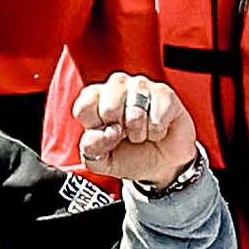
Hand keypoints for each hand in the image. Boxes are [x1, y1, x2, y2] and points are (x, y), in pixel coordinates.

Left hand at [65, 76, 206, 197]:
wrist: (163, 163)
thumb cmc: (130, 155)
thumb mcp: (103, 160)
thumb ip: (91, 149)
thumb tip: (99, 134)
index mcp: (94, 97)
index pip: (84, 107)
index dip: (96, 129)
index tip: (107, 136)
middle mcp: (116, 85)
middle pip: (109, 108)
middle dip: (119, 132)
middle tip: (125, 135)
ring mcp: (141, 85)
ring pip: (135, 112)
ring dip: (139, 133)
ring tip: (141, 133)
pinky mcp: (164, 92)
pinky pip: (157, 115)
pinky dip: (156, 132)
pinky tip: (157, 130)